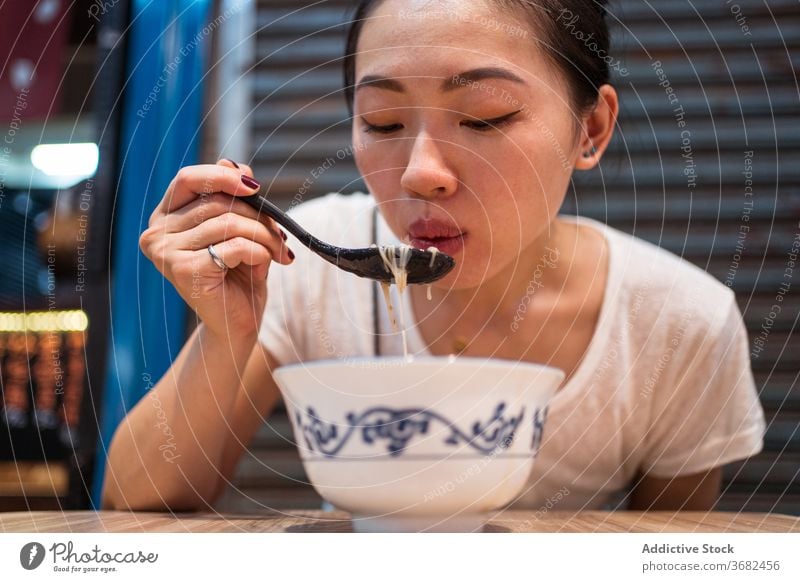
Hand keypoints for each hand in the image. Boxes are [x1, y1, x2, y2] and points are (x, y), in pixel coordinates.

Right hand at [139, 160, 293, 337]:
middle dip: (257, 216)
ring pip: (229, 223)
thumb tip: (236, 164)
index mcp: (165, 218)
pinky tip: (264, 265)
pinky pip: (234, 246)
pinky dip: (259, 252)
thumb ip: (234, 200)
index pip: (187, 179)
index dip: (221, 175)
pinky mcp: (184, 271)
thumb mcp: (240, 231)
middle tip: (280, 235)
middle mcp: (157, 234)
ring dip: (264, 235)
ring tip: (278, 251)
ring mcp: (166, 253)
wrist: (237, 325)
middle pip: (217, 202)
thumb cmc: (238, 277)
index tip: (254, 186)